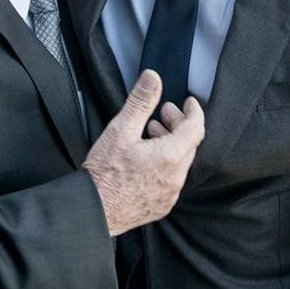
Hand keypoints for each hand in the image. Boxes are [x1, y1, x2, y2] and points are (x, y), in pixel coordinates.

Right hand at [83, 71, 204, 236]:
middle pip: (189, 144)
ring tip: (151, 132)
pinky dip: (165, 163)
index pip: (196, 128)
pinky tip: (147, 158)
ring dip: (171, 144)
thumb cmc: (104, 173)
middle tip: (164, 113)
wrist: (93, 210)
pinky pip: (172, 179)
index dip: (194, 111)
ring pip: (180, 162)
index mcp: (170, 157)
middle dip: (179, 124)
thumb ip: (141, 101)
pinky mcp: (161, 206)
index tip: (189, 102)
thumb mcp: (121, 129)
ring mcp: (170, 194)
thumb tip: (153, 78)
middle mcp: (175, 178)